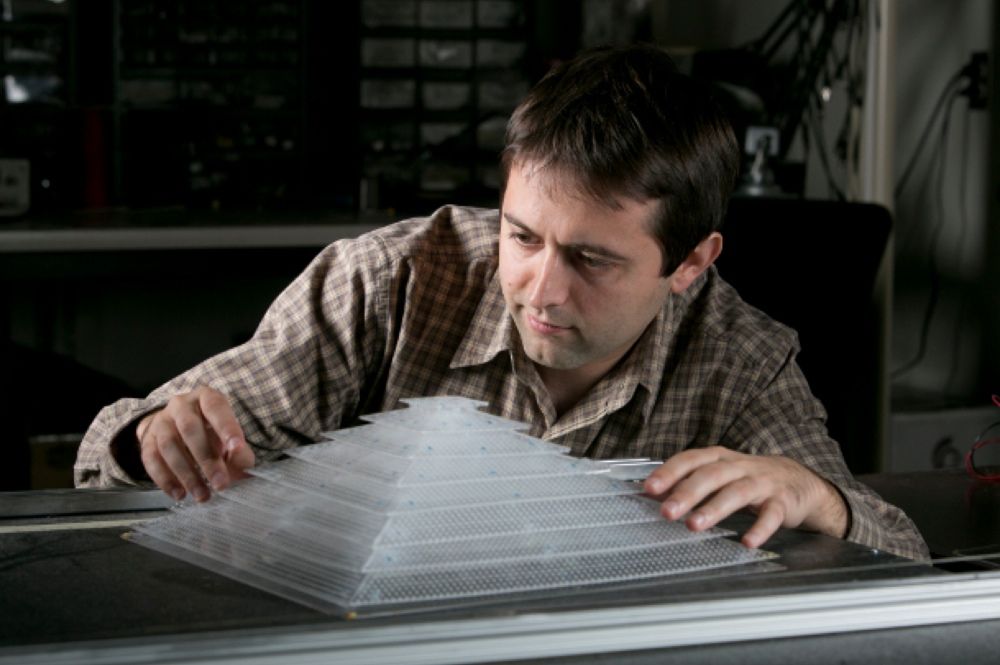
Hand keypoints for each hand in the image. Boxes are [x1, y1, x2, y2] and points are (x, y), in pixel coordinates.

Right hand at [136, 386, 254, 501]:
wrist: (175, 427)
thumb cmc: (211, 433)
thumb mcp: (229, 437)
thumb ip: (239, 451)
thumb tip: (243, 465)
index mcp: (206, 398)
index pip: (215, 407)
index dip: (226, 427)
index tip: (237, 448)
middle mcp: (180, 405)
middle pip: (190, 429)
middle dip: (206, 459)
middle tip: (221, 484)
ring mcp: (160, 421)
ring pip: (169, 445)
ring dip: (186, 474)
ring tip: (202, 495)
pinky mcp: (146, 439)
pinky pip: (151, 459)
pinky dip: (165, 479)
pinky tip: (180, 494)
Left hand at [642, 446, 847, 548]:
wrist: (801, 482)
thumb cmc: (750, 479)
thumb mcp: (720, 475)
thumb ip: (691, 483)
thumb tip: (653, 496)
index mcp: (720, 458)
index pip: (691, 460)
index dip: (669, 472)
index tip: (649, 489)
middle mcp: (739, 467)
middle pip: (711, 475)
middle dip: (686, 493)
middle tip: (666, 512)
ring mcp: (762, 483)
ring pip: (736, 492)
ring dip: (714, 509)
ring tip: (693, 526)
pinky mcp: (783, 502)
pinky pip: (771, 515)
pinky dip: (760, 528)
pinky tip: (747, 542)